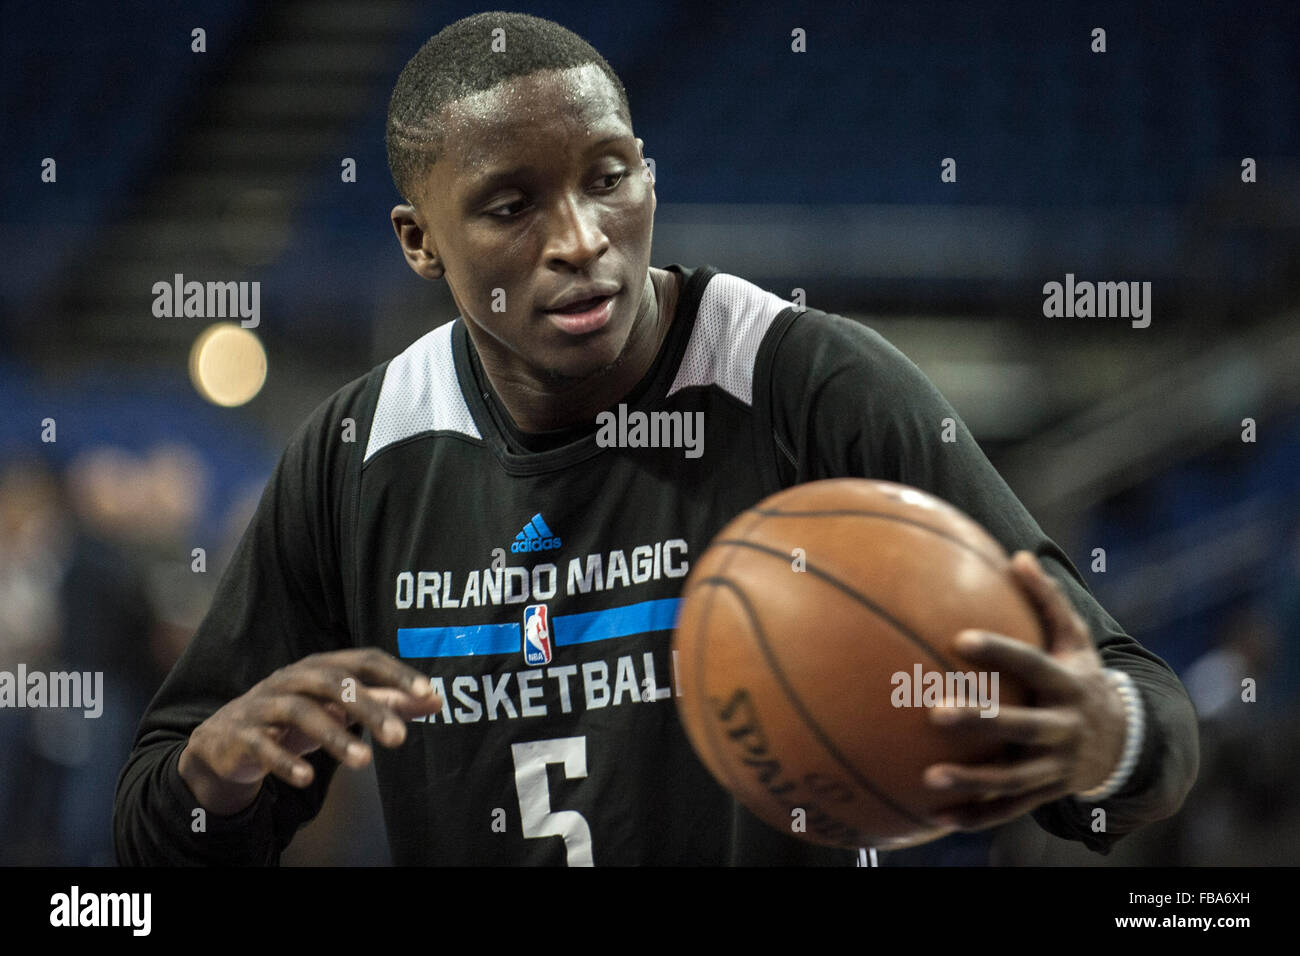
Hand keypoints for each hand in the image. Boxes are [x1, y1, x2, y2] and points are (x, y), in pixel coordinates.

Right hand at [179, 648, 442, 814]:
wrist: (227, 740)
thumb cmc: (297, 718)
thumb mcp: (341, 708)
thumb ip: (387, 702)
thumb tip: (436, 699)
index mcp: (321, 667)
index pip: (364, 660)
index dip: (396, 674)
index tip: (428, 694)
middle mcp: (292, 678)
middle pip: (332, 682)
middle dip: (368, 706)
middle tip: (399, 738)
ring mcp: (264, 705)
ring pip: (300, 712)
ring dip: (333, 737)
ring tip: (364, 762)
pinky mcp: (241, 735)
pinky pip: (262, 747)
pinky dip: (285, 762)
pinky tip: (307, 778)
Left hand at [922, 551, 1127, 831]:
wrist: (1127, 743)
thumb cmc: (1082, 678)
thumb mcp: (1076, 640)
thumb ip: (1047, 600)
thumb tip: (1016, 554)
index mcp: (1068, 685)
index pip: (1033, 665)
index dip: (1000, 652)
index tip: (959, 640)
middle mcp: (1064, 728)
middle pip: (1023, 727)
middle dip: (982, 721)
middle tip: (935, 712)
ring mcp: (1055, 766)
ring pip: (1013, 778)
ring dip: (972, 781)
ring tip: (929, 777)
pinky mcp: (1045, 794)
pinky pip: (1008, 810)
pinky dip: (973, 815)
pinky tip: (932, 817)